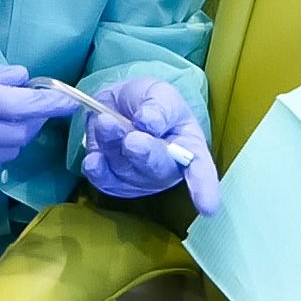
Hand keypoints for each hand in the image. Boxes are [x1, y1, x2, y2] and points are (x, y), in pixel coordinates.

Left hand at [82, 78, 219, 214]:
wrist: (119, 103)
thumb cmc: (149, 102)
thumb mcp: (160, 93)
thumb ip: (158, 106)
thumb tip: (149, 123)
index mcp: (189, 146)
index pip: (199, 169)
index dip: (204, 188)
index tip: (207, 207)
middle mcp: (166, 168)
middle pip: (157, 169)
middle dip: (144, 153)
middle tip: (132, 138)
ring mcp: (139, 179)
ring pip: (125, 168)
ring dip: (112, 144)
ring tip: (105, 120)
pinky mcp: (114, 182)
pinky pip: (104, 180)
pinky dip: (96, 167)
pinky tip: (93, 158)